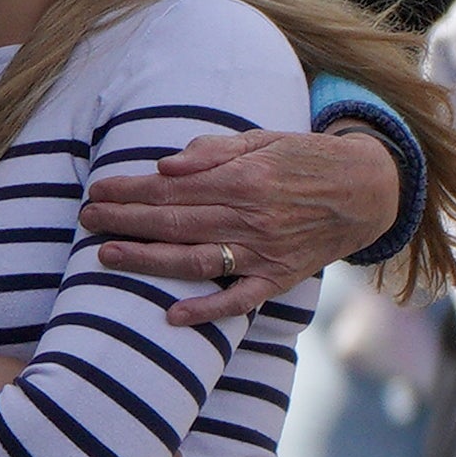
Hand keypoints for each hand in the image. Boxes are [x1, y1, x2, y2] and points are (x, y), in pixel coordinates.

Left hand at [78, 123, 395, 326]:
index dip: (131, 190)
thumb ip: (215, 152)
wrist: (370, 190)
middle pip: (175, 222)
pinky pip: (240, 299)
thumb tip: (166, 166)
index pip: (173, 188)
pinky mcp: (280, 278)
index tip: (98, 190)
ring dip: (147, 259)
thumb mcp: (266, 140)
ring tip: (106, 254)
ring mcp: (266, 252)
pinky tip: (172, 316)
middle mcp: (253, 217)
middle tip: (85, 219)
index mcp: (246, 179)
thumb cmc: (307, 160)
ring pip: (196, 259)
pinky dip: (208, 310)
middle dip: (124, 220)